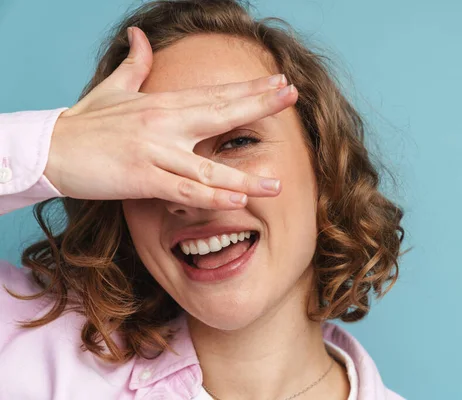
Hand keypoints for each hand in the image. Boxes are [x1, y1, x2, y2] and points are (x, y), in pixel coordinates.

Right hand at [45, 27, 296, 208]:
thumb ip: (134, 66)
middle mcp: (163, 124)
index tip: (279, 83)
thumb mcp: (112, 90)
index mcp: (161, 104)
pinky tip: (236, 201)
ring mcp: (153, 151)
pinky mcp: (140, 178)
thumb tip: (139, 37)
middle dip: (258, 106)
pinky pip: (182, 191)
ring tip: (278, 184)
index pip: (214, 94)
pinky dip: (210, 197)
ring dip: (245, 176)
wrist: (48, 149)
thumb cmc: (84, 124)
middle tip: (292, 96)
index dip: (249, 90)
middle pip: (219, 113)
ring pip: (208, 167)